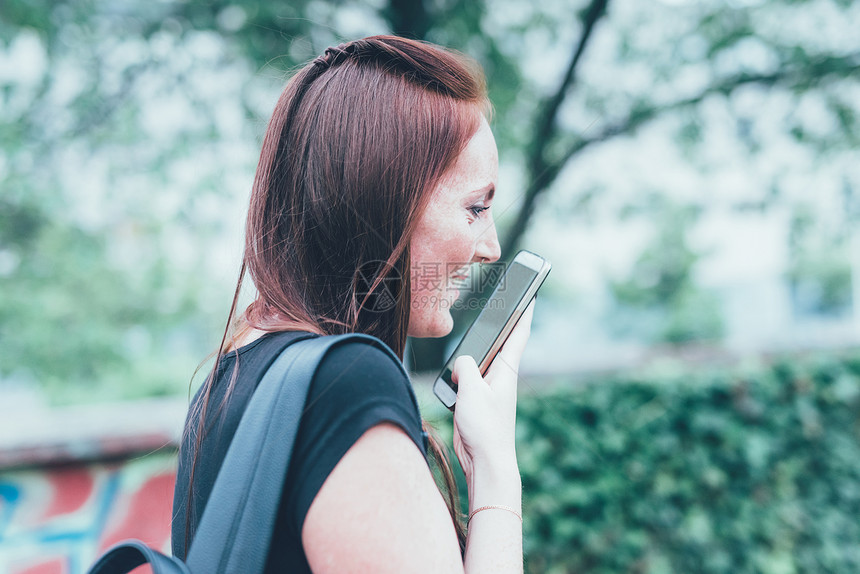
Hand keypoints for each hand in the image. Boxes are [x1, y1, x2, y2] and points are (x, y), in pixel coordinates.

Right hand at [451, 298, 534, 483]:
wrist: (485, 461)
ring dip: (474, 353)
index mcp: (506, 370)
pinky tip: (452, 374)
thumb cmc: (486, 428)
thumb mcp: (471, 390)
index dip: (524, 312)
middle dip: (497, 326)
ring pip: (480, 362)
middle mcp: (500, 377)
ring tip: (471, 339)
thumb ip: (465, 367)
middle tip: (497, 303)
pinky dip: (461, 373)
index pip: (518, 334)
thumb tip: (461, 363)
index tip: (531, 294)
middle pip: (498, 344)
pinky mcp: (477, 401)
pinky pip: (469, 379)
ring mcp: (489, 389)